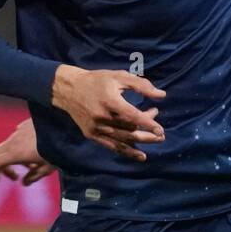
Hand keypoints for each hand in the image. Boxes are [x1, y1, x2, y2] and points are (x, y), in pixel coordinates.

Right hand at [0, 118, 54, 185]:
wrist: (68, 126)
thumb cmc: (59, 150)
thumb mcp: (47, 168)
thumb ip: (34, 176)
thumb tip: (24, 182)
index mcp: (16, 153)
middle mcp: (14, 140)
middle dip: (3, 167)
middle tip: (14, 176)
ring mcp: (19, 130)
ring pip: (8, 145)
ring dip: (13, 157)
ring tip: (31, 166)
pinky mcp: (26, 124)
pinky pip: (17, 136)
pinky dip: (19, 147)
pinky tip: (34, 150)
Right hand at [51, 65, 165, 162]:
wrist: (68, 90)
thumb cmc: (97, 81)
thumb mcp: (118, 76)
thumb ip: (141, 85)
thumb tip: (161, 95)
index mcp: (110, 101)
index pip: (132, 116)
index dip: (148, 123)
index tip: (160, 130)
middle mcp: (102, 117)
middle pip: (129, 129)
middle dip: (148, 134)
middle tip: (162, 134)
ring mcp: (96, 128)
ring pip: (123, 139)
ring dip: (142, 141)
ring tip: (156, 140)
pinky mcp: (92, 135)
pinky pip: (112, 146)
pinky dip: (127, 152)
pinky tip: (141, 155)